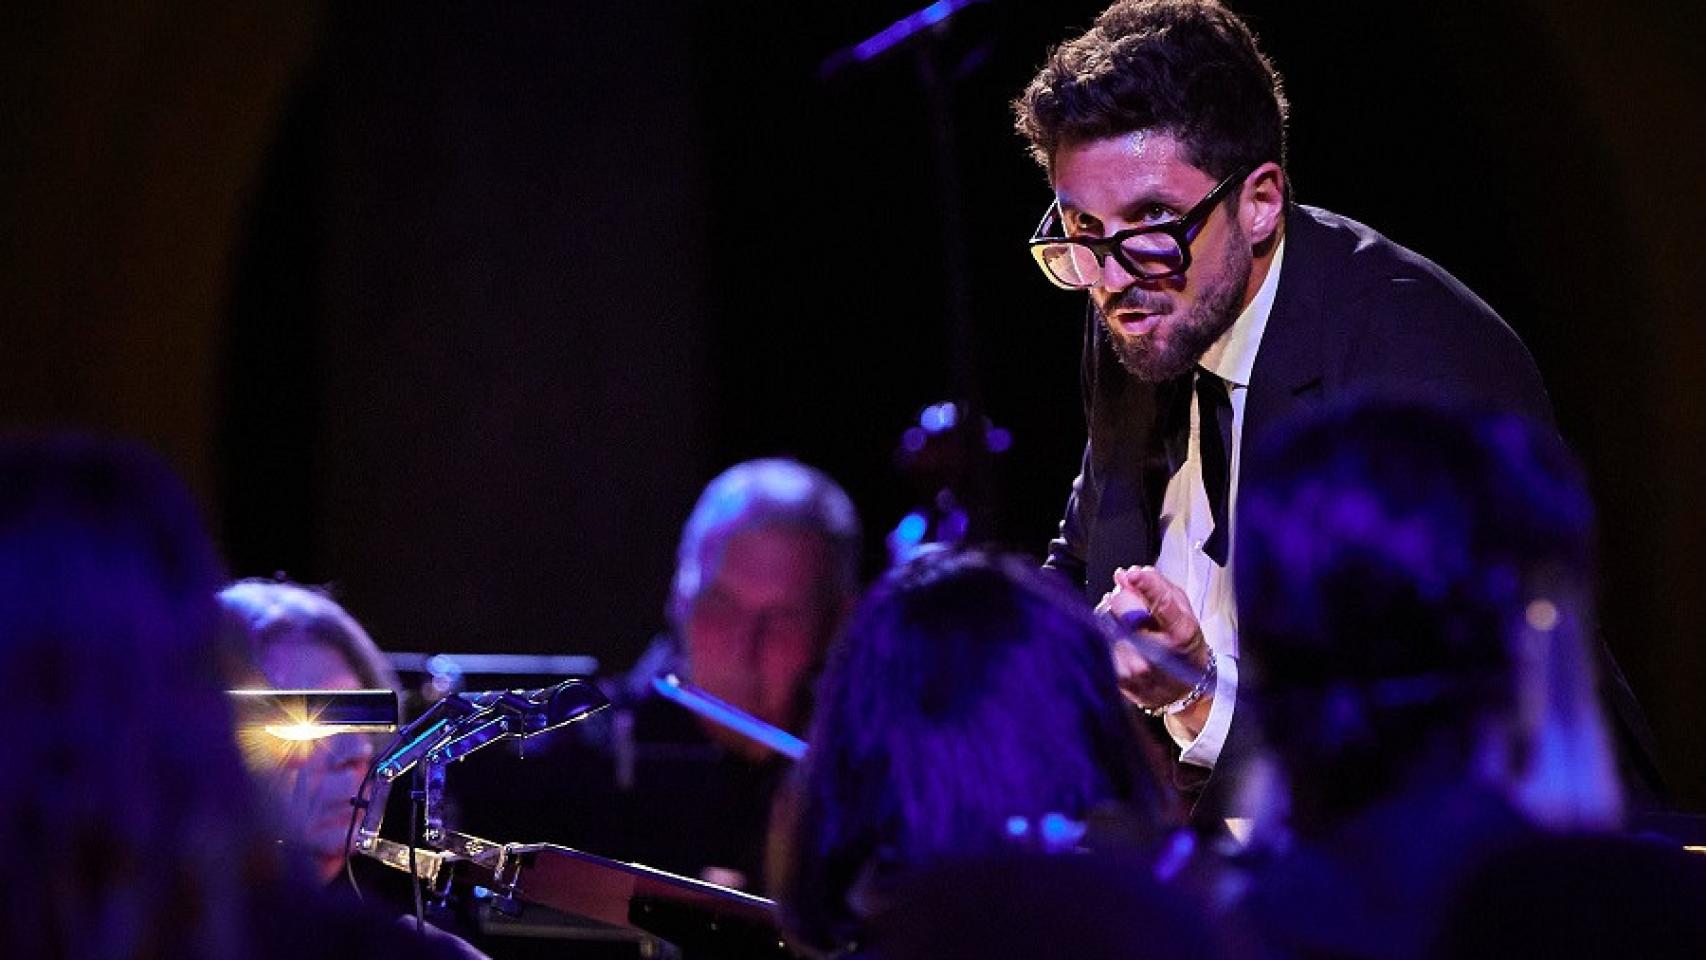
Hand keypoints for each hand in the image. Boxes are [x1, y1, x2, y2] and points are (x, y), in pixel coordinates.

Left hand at [1095, 566, 1211, 713]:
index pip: (1163, 604)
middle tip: (1132, 602)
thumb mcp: (1183, 613)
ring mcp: (1135, 667)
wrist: (1180, 690)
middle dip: (1122, 597)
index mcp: (1180, 631)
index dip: (1147, 586)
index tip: (1133, 575)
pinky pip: (1097, 641)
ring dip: (1111, 615)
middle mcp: (1157, 652)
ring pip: (1104, 621)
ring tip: (1129, 625)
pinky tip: (1119, 639)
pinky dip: (1104, 634)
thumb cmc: (1182, 647)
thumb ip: (1158, 588)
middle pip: (1121, 606)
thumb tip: (1125, 575)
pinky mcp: (1116, 677)